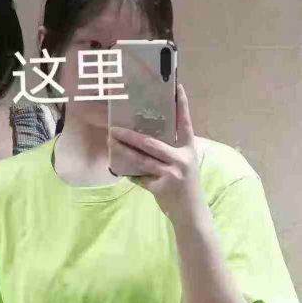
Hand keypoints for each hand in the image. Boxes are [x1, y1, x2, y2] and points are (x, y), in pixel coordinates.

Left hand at [107, 84, 206, 223]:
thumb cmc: (185, 188)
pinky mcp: (162, 186)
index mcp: (189, 150)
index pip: (185, 123)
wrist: (192, 214)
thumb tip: (143, 142)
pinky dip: (129, 174)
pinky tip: (119, 169)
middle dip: (130, 135)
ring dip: (123, 151)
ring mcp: (172, 173)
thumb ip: (169, 154)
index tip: (176, 87)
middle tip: (114, 128)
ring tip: (110, 143)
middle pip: (151, 142)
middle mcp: (182, 159)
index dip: (181, 105)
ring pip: (141, 159)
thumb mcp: (184, 166)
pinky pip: (140, 177)